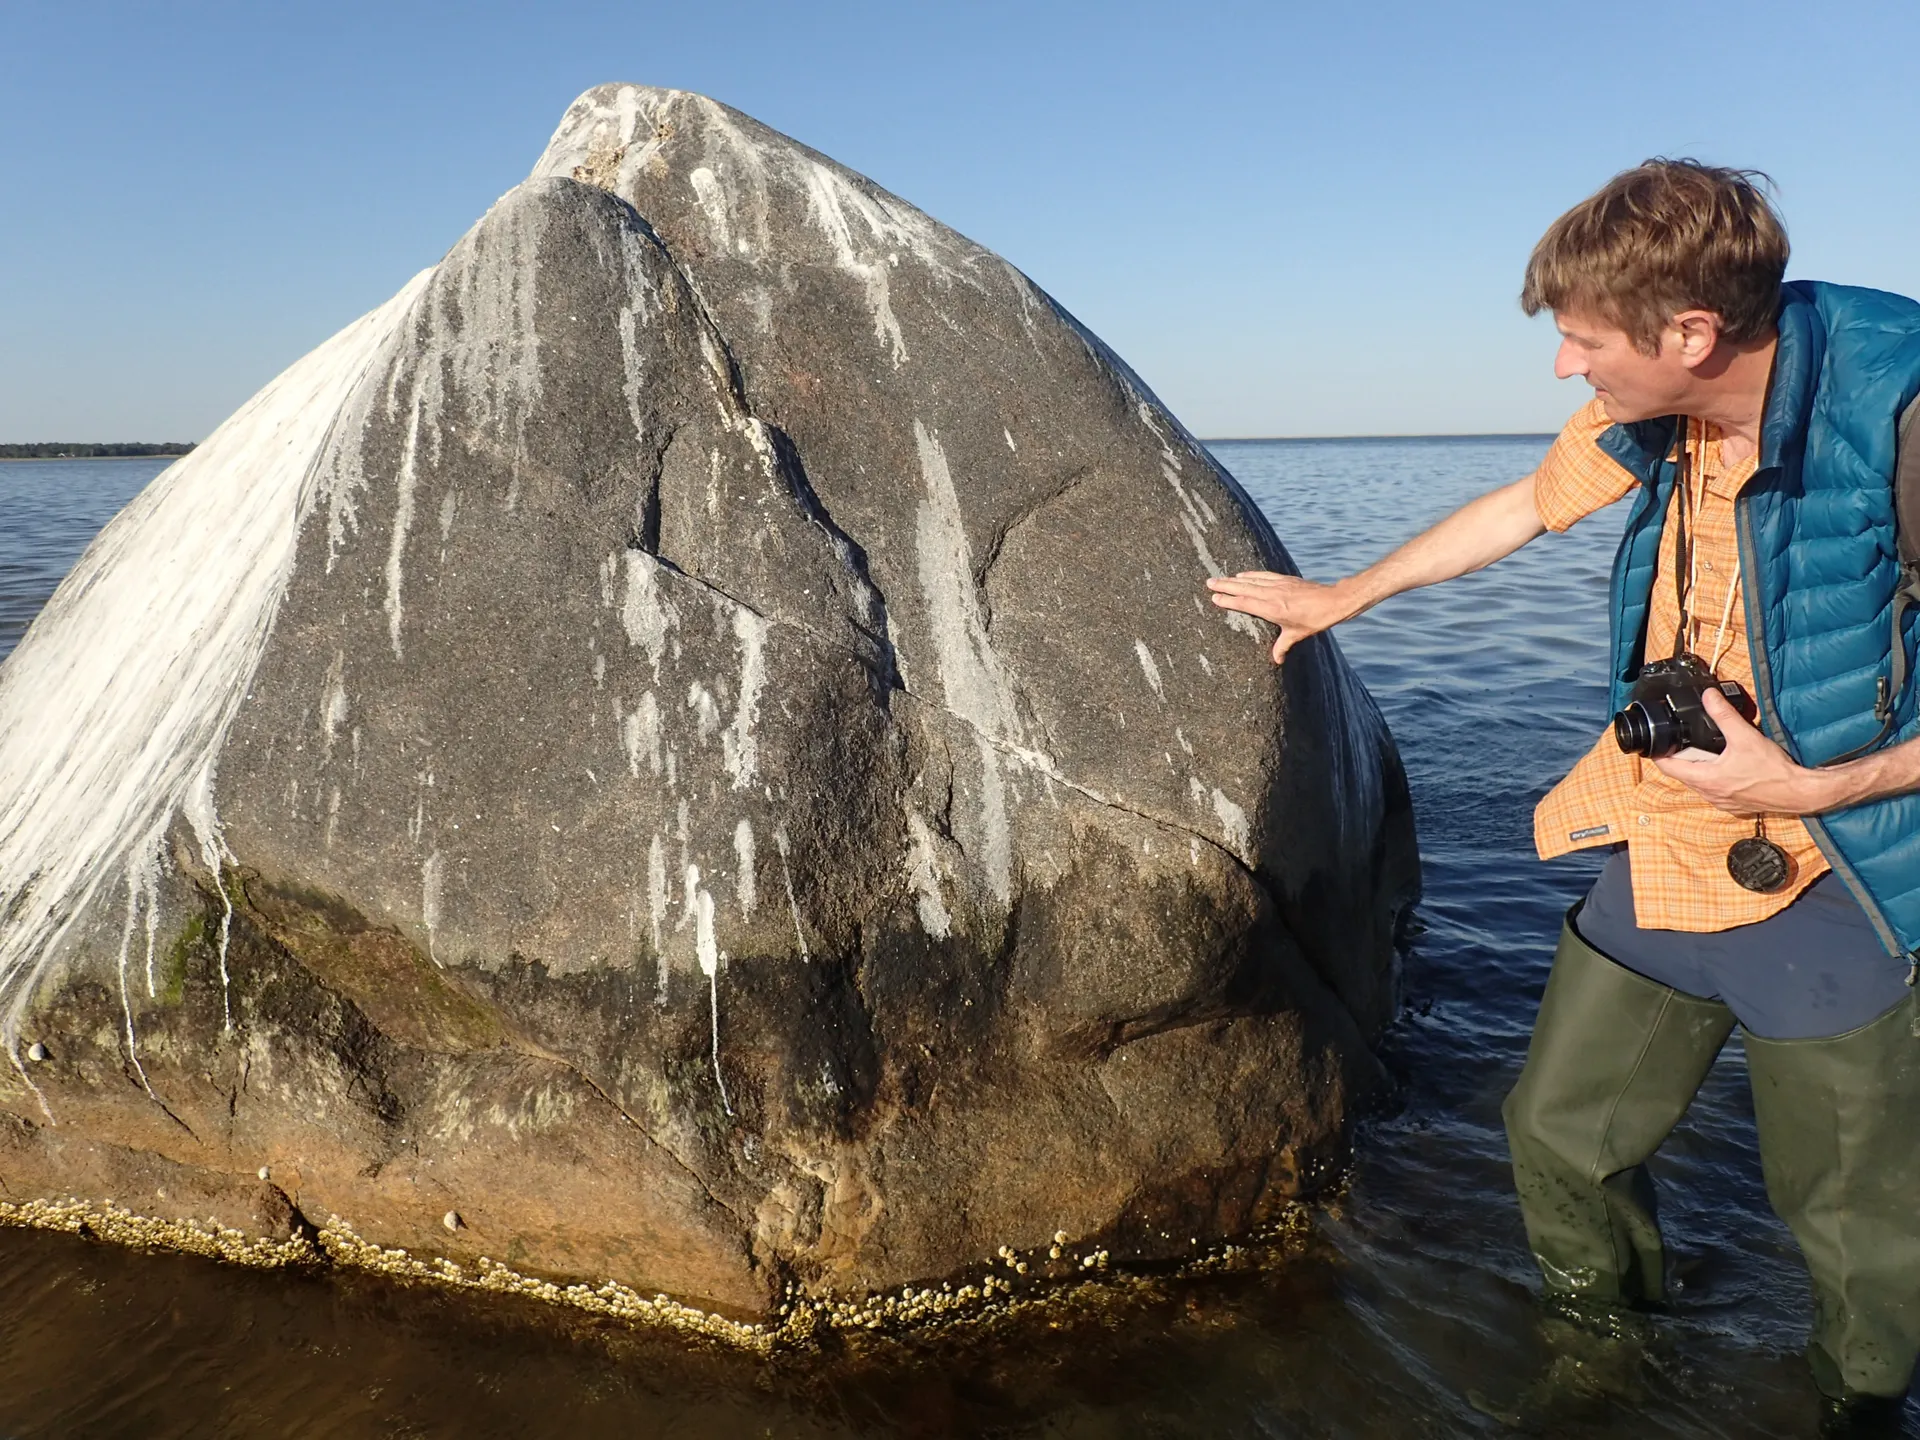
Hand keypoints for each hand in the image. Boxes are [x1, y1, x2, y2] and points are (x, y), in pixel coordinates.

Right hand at [1205, 571, 1358, 663]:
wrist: (1333, 601)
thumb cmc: (1316, 619)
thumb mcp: (1297, 635)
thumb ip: (1283, 647)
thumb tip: (1276, 661)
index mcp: (1272, 609)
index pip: (1245, 602)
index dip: (1228, 599)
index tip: (1214, 597)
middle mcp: (1273, 594)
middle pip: (1244, 588)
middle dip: (1225, 585)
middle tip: (1209, 582)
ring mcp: (1279, 585)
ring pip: (1252, 580)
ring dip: (1235, 578)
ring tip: (1220, 578)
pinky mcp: (1286, 579)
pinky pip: (1264, 575)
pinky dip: (1252, 574)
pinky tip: (1243, 574)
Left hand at [1652, 686, 1834, 815]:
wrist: (1799, 792)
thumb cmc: (1773, 770)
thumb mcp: (1744, 736)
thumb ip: (1723, 715)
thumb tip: (1709, 697)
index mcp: (1705, 779)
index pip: (1668, 768)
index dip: (1659, 754)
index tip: (1657, 743)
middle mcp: (1709, 794)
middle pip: (1683, 774)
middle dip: (1681, 758)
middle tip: (1685, 741)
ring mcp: (1722, 802)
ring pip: (1699, 783)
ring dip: (1698, 768)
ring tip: (1706, 751)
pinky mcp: (1735, 805)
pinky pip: (1715, 790)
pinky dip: (1715, 778)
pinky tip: (1726, 766)